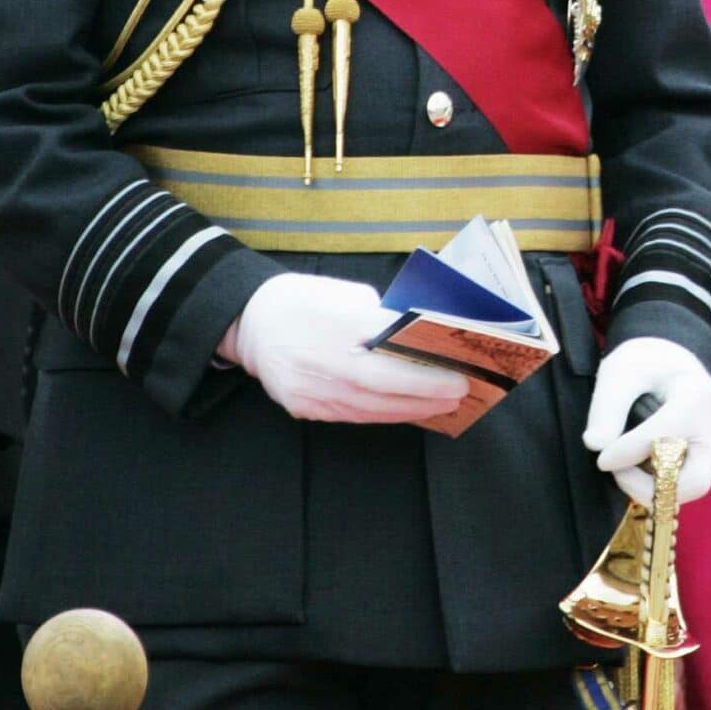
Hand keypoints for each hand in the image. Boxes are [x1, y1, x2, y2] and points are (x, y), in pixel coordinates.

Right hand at [226, 271, 469, 424]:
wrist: (250, 322)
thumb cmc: (303, 300)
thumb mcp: (344, 293)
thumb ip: (379, 317)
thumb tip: (416, 337)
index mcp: (335, 323)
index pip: (391, 347)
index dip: (427, 363)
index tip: (459, 368)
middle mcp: (323, 361)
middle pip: (385, 385)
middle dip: (428, 392)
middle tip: (460, 392)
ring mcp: (312, 390)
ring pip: (372, 408)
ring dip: (411, 409)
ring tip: (442, 404)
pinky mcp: (305, 407)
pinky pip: (353, 415)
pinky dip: (385, 414)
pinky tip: (407, 410)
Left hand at [582, 336, 710, 504]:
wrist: (673, 359)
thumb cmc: (646, 362)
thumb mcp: (619, 371)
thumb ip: (606, 406)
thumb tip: (595, 445)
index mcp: (694, 397)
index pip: (662, 440)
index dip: (626, 454)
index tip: (600, 459)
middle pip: (695, 481)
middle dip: (652, 487)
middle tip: (618, 473)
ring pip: (692, 488)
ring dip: (655, 488)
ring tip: (624, 468)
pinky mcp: (709, 457)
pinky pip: (687, 483)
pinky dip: (661, 484)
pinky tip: (637, 466)